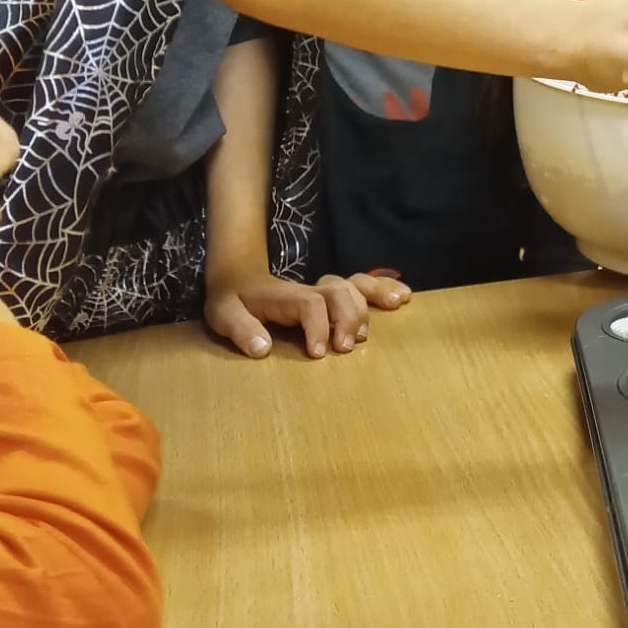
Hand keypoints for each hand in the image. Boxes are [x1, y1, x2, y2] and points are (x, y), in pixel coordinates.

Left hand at [204, 268, 409, 358]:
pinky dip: (384, 290)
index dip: (318, 327)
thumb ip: (242, 330)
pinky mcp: (332, 294)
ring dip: (369, 305)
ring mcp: (323, 290)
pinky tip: (404, 298)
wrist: (239, 273)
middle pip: (339, 292)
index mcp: (284, 296)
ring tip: (378, 328)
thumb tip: (263, 349)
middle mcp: (309, 289)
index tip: (318, 353)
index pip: (309, 304)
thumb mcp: (223, 314)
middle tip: (345, 349)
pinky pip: (362, 287)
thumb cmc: (232, 298)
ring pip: (354, 287)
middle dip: (348, 318)